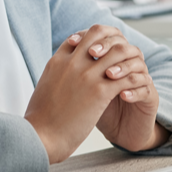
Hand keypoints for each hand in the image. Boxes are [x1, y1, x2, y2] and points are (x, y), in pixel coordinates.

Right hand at [25, 24, 154, 162]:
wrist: (39, 137)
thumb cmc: (39, 120)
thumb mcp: (43, 88)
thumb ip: (54, 76)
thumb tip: (57, 78)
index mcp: (57, 61)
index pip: (79, 37)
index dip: (92, 41)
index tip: (101, 52)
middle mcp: (72, 62)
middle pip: (98, 33)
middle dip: (112, 41)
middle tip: (120, 56)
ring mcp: (86, 75)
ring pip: (117, 51)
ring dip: (126, 60)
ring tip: (130, 71)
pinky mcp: (99, 92)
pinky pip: (125, 77)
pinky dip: (132, 80)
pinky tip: (133, 90)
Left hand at [81, 28, 167, 151]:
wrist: (119, 134)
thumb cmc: (98, 109)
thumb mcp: (85, 88)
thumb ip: (79, 68)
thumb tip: (64, 46)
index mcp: (113, 59)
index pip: (108, 37)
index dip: (93, 38)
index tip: (74, 42)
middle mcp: (129, 66)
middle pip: (123, 46)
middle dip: (106, 48)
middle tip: (92, 54)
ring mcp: (141, 80)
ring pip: (138, 64)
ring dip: (122, 67)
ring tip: (108, 75)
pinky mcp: (150, 98)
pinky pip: (146, 88)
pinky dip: (133, 90)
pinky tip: (122, 95)